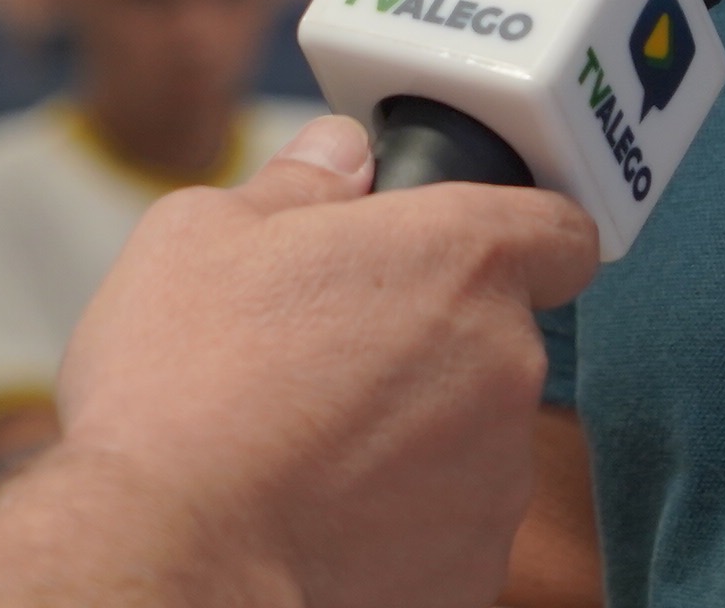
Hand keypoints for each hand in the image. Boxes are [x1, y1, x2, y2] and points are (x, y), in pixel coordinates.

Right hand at [57, 113, 602, 607]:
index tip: (461, 257)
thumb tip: (340, 158)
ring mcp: (497, 477)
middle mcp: (505, 363)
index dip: (514, 236)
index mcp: (463, 259)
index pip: (558, 228)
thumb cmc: (180, 392)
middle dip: (433, 344)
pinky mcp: (473, 571)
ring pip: (474, 437)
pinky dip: (402, 521)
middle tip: (332, 359)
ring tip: (310, 448)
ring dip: (418, 436)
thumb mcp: (205, 234)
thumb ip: (299, 183)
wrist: (167, 556)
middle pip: (499, 338)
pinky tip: (321, 514)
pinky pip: (449, 525)